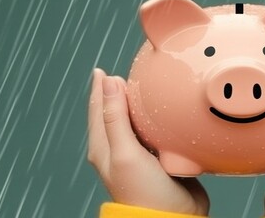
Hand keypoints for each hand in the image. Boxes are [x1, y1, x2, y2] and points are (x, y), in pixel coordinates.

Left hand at [87, 68, 209, 214]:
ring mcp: (140, 156)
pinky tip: (167, 115)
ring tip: (143, 89)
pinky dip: (158, 120)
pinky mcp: (161, 159)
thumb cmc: (145, 193)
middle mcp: (120, 150)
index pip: (98, 110)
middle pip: (115, 114)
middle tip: (122, 74)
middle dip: (117, 94)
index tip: (102, 71)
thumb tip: (109, 82)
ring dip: (139, 106)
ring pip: (136, 123)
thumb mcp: (125, 152)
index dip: (100, 89)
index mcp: (104, 148)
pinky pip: (157, 133)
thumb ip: (115, 118)